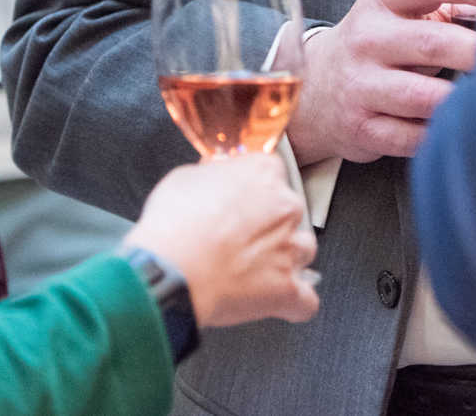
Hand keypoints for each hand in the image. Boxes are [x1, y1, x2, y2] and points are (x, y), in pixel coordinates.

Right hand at [126, 153, 319, 328]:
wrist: (169, 272)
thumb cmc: (173, 226)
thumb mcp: (184, 178)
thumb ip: (213, 175)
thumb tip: (216, 178)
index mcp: (262, 173)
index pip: (272, 171)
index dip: (252, 189)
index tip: (241, 200)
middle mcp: (285, 207)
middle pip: (290, 211)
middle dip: (269, 224)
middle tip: (239, 237)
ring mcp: (290, 248)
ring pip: (304, 250)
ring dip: (286, 259)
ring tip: (255, 270)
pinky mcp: (287, 289)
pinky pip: (305, 301)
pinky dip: (294, 303)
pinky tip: (278, 300)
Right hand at [287, 0, 475, 164]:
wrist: (313, 90)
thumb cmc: (376, 45)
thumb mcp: (394, 10)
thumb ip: (442, 0)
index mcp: (379, 1)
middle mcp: (367, 40)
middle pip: (432, 43)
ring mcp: (361, 86)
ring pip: (425, 97)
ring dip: (462, 99)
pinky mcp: (363, 128)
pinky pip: (415, 137)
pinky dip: (441, 134)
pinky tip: (457, 126)